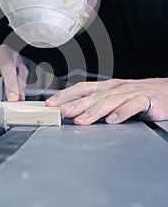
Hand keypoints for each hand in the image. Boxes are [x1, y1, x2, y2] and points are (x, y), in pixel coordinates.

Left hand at [46, 78, 167, 124]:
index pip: (82, 88)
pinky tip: (112, 120)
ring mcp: (131, 92)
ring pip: (109, 100)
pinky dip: (122, 112)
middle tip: (61, 113)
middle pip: (92, 96)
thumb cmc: (140, 96)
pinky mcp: (146, 100)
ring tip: (81, 120)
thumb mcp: (116, 97)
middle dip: (74, 104)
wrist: (167, 92)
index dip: (65, 94)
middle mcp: (116, 87)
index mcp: (107, 86)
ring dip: (93, 110)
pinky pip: (132, 105)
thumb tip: (75, 112)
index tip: (50, 103)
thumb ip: (99, 103)